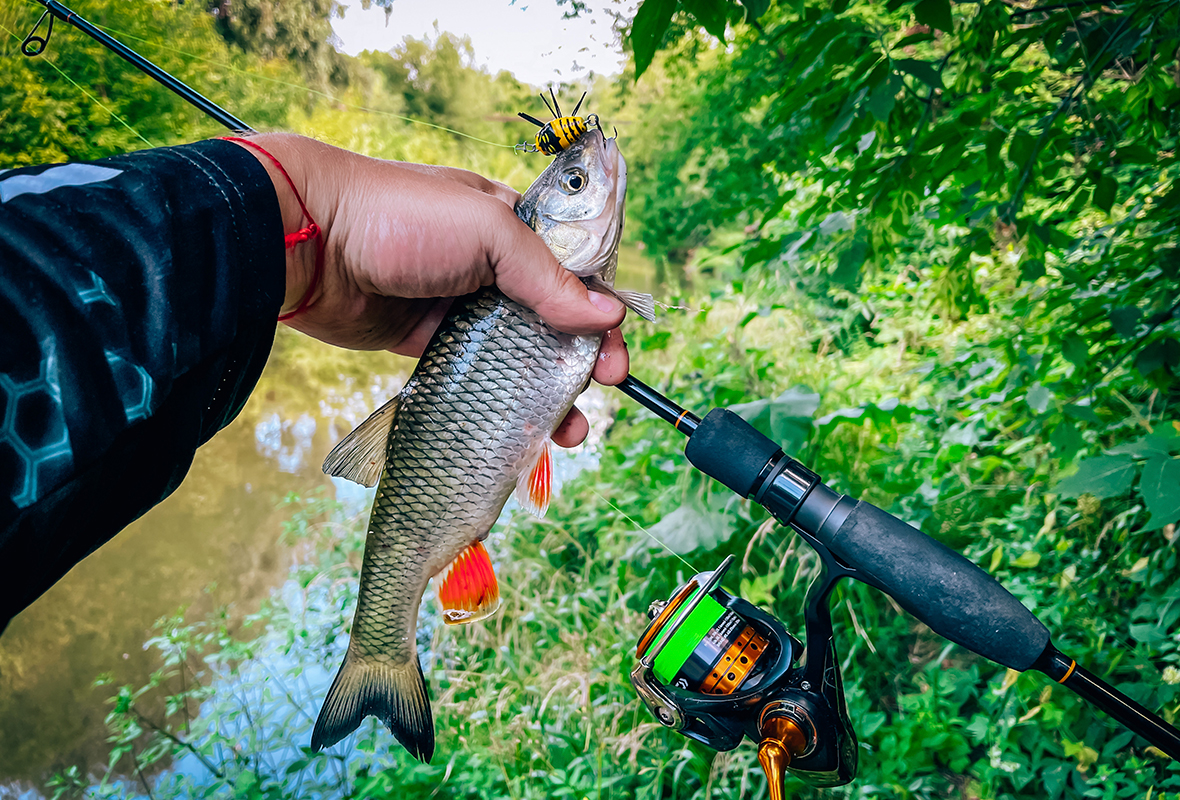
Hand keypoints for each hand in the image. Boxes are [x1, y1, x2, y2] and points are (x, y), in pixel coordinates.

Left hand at [230, 133, 629, 447]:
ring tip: (570, 428)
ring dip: (548, 389)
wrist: (307, 243)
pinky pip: (476, 375)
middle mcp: (490, 265)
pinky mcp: (427, 342)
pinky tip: (522, 425)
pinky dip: (501, 399)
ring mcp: (458, 306)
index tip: (616, 353)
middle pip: (552, 317)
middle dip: (583, 358)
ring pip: (517, 353)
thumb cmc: (399, 217)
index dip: (601, 311)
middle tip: (603, 390)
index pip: (574, 269)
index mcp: (510, 225)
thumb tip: (606, 315)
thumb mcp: (487, 230)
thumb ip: (546, 275)